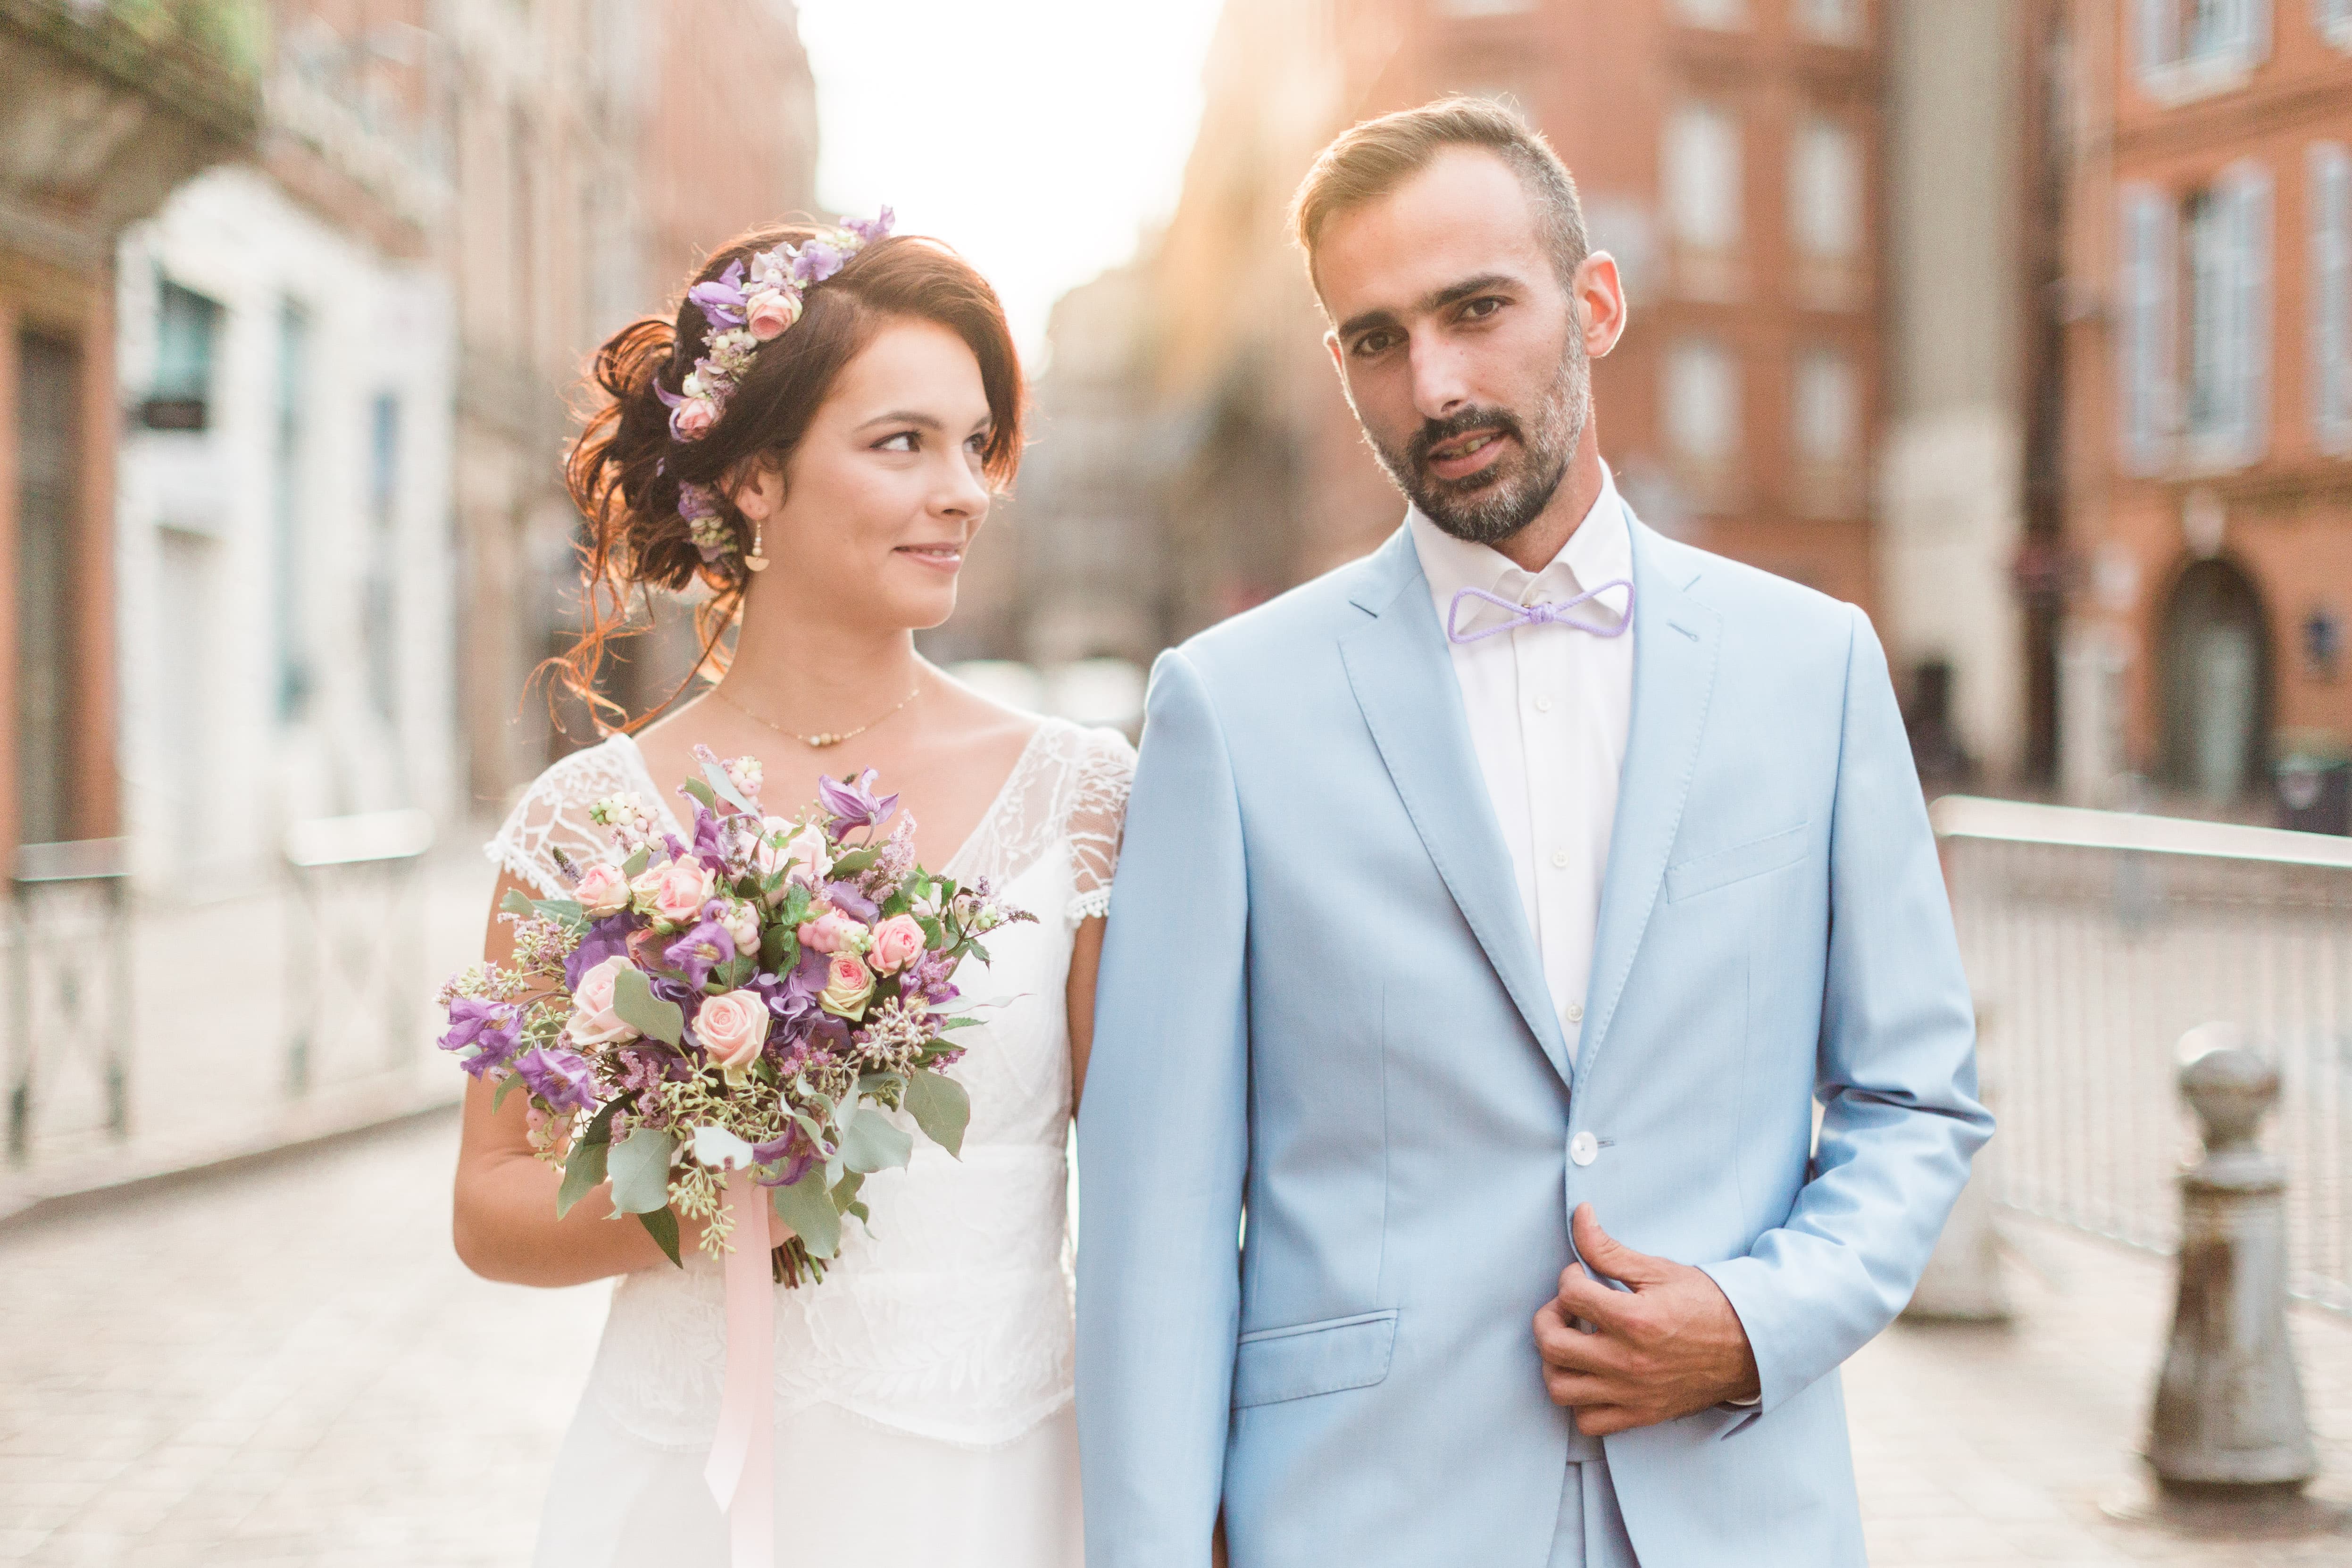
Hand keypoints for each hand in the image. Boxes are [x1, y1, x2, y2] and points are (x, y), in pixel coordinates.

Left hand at [1532, 1204, 1760, 1434]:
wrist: (1750, 1346)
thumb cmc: (1707, 1304)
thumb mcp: (1658, 1269)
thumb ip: (1609, 1248)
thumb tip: (1579, 1215)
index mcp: (1635, 1320)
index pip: (1570, 1295)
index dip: (1569, 1278)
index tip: (1582, 1277)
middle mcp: (1629, 1362)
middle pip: (1552, 1345)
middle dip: (1548, 1319)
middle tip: (1566, 1309)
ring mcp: (1633, 1393)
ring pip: (1560, 1388)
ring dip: (1555, 1362)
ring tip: (1572, 1343)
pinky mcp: (1641, 1415)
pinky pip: (1588, 1421)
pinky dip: (1580, 1401)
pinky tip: (1590, 1376)